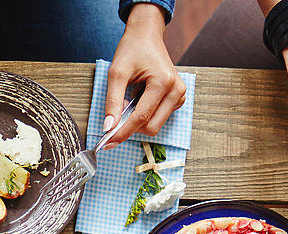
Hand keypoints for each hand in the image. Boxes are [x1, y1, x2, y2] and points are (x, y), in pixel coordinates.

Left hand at [103, 3, 187, 145]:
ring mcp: (180, 95)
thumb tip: (108, 127)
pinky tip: (141, 97)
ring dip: (139, 118)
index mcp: (163, 82)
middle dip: (131, 126)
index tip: (107, 142)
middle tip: (117, 114)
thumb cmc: (132, 50)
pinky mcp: (178, 98)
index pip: (141, 118)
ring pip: (155, 125)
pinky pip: (159, 117)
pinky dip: (146, 113)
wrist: (146, 36)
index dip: (122, 132)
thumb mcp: (117, 73)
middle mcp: (176, 90)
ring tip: (133, 96)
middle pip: (151, 127)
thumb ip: (112, 101)